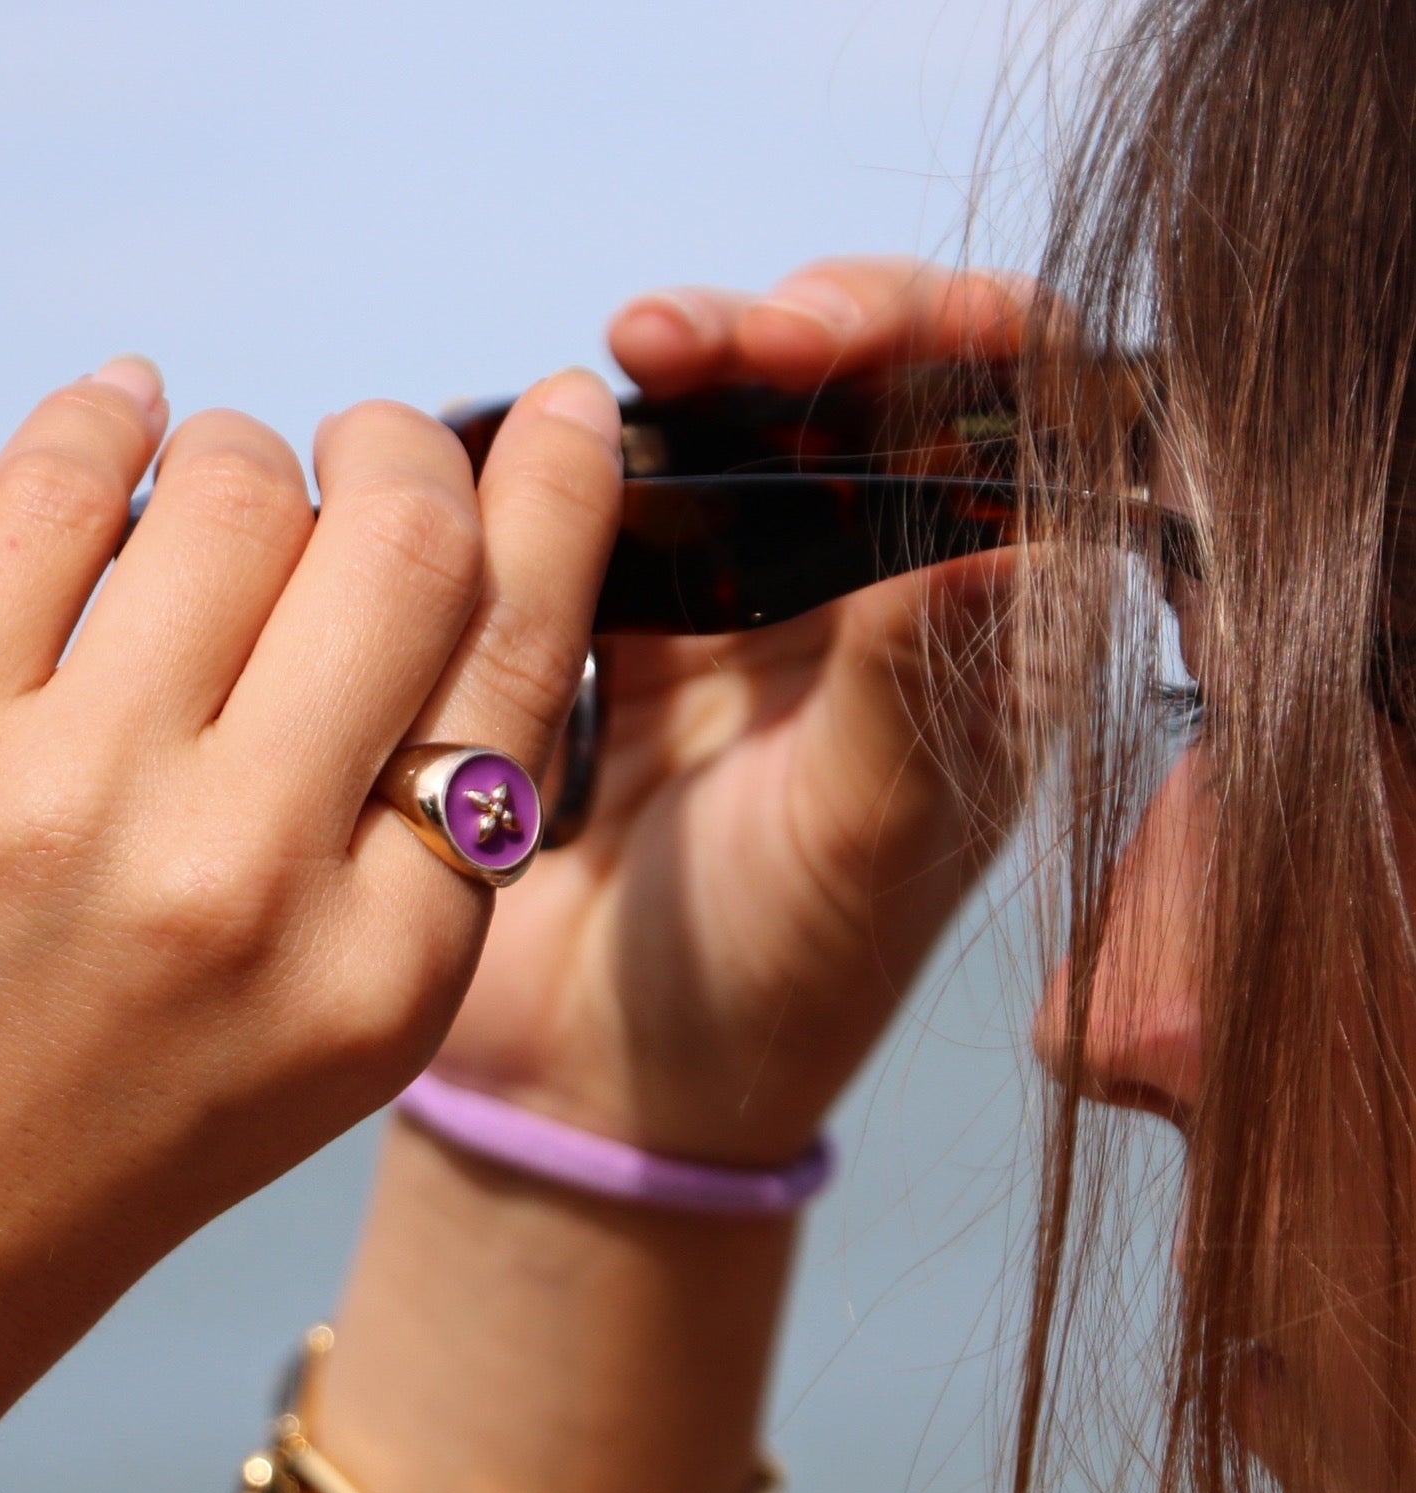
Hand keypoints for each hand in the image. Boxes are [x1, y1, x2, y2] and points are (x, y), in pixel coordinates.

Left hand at [0, 357, 621, 1454]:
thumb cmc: (60, 1172)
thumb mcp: (296, 1056)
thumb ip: (379, 857)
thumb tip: (400, 587)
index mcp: (383, 978)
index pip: (521, 665)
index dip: (551, 510)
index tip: (550, 420)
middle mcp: (254, 882)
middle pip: (402, 546)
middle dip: (400, 452)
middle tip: (365, 443)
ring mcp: (77, 802)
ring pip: (236, 491)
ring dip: (240, 458)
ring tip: (203, 489)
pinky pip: (54, 487)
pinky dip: (101, 420)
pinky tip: (112, 418)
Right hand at [431, 259, 1028, 1162]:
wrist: (599, 1077)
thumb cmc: (773, 987)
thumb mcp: (865, 842)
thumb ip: (916, 688)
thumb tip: (997, 524)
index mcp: (982, 643)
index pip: (1022, 429)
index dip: (969, 347)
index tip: (877, 339)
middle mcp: (879, 602)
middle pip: (874, 392)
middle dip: (809, 332)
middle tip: (731, 337)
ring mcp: (748, 604)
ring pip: (744, 422)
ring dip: (697, 364)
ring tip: (635, 352)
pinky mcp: (629, 625)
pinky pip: (614, 494)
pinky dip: (585, 449)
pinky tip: (553, 442)